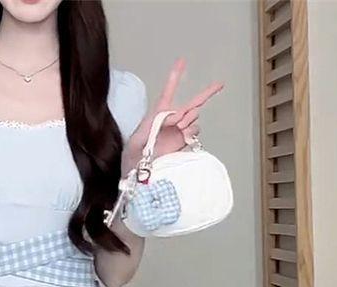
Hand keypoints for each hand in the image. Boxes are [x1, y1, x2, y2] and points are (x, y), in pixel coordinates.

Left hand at [122, 59, 223, 175]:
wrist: (140, 176)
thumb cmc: (133, 157)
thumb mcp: (137, 138)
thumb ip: (155, 124)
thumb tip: (175, 115)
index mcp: (159, 113)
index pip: (169, 91)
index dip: (176, 75)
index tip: (182, 60)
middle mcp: (172, 120)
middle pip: (194, 103)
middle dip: (203, 97)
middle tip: (179, 120)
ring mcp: (180, 131)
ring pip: (195, 117)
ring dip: (190, 121)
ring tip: (178, 131)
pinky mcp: (185, 142)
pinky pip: (195, 131)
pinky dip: (192, 133)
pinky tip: (183, 139)